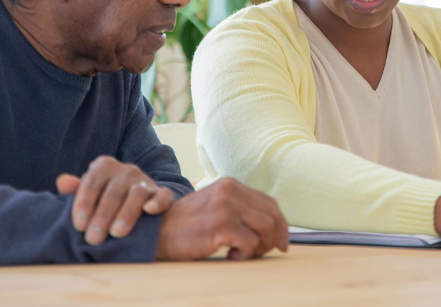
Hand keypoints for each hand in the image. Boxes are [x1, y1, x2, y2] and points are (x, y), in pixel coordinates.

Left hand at [56, 155, 173, 244]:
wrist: (135, 203)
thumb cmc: (104, 200)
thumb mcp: (88, 194)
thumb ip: (75, 190)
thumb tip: (62, 182)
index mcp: (104, 166)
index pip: (92, 183)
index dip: (84, 205)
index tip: (79, 226)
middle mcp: (126, 170)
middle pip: (113, 192)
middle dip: (102, 216)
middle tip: (93, 238)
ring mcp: (145, 180)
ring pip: (137, 194)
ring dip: (126, 214)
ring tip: (116, 233)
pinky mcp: (162, 193)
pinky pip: (163, 195)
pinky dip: (157, 202)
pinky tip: (149, 211)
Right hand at [155, 177, 288, 260]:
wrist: (158, 231)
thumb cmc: (188, 225)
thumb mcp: (215, 206)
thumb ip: (239, 209)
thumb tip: (272, 227)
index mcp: (231, 184)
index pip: (269, 203)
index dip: (280, 224)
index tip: (282, 242)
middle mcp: (230, 191)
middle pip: (272, 215)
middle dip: (274, 238)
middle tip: (263, 252)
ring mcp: (226, 207)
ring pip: (266, 228)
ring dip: (260, 247)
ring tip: (243, 253)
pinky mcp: (221, 225)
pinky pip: (250, 243)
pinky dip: (246, 254)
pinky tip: (231, 255)